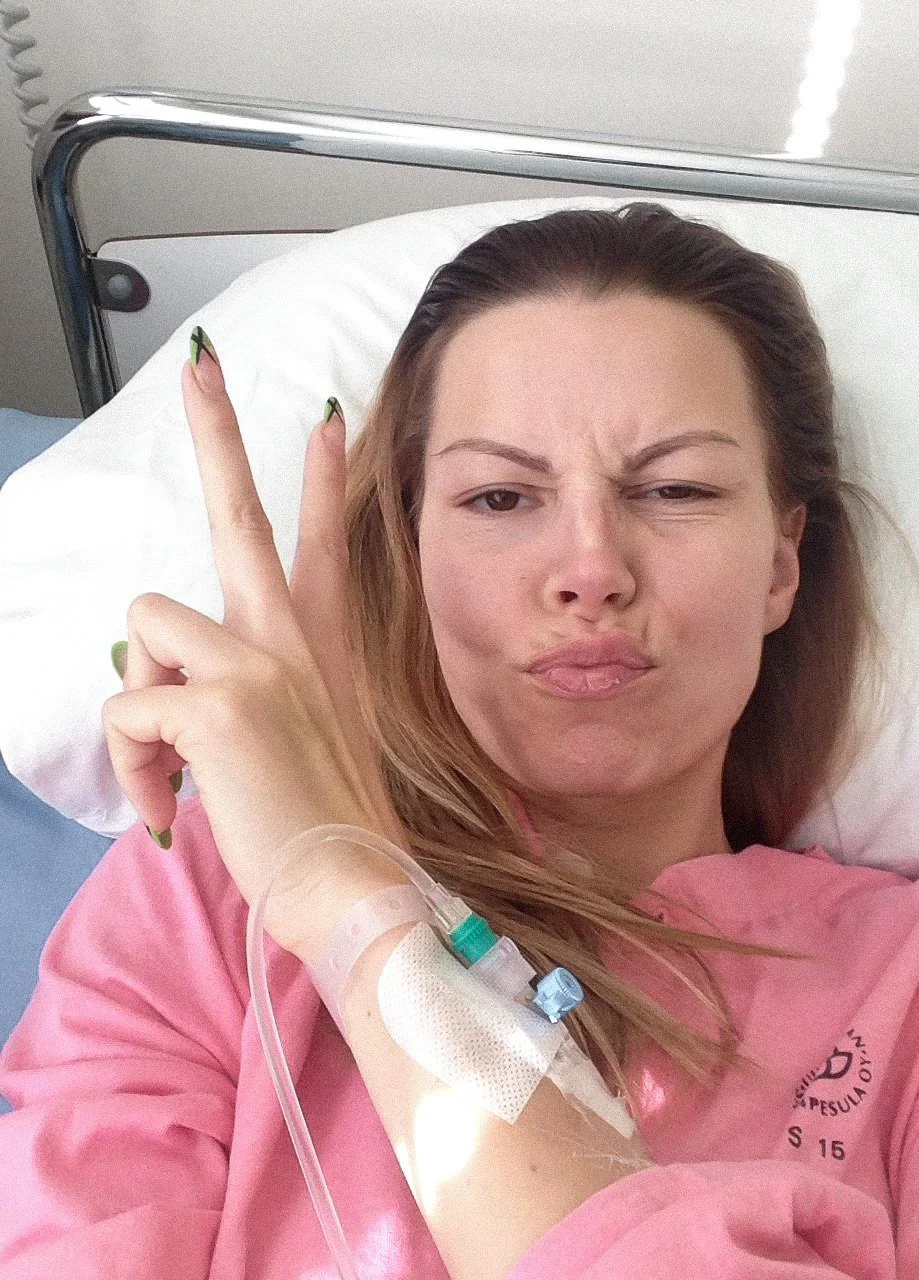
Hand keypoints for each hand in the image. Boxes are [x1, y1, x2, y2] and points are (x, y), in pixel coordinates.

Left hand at [102, 329, 406, 956]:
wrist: (352, 888)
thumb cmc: (319, 828)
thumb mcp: (298, 750)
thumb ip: (248, 699)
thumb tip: (167, 686)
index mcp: (316, 654)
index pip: (321, 544)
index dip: (322, 479)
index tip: (327, 417)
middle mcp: (291, 644)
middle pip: (242, 514)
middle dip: (219, 432)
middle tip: (203, 364)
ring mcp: (260, 664)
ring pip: (145, 626)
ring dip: (138, 701)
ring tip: (169, 773)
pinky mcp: (219, 704)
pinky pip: (129, 710)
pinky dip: (133, 772)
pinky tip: (170, 813)